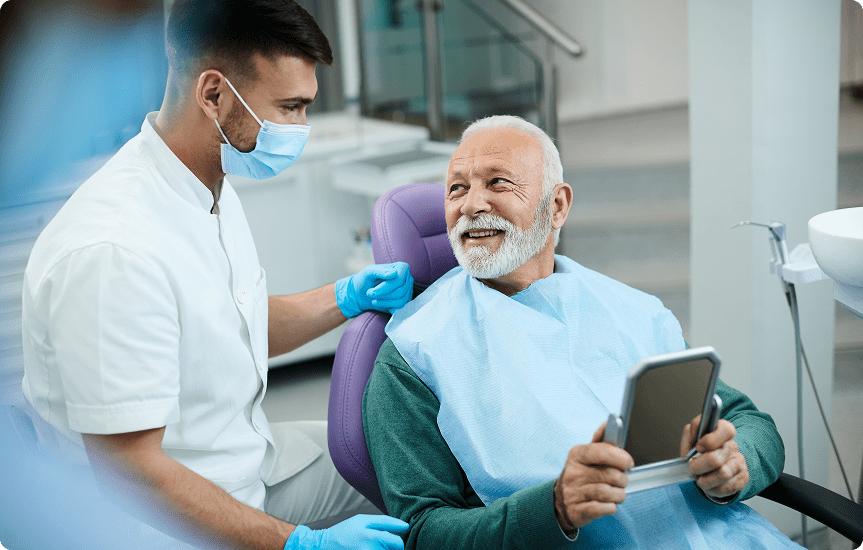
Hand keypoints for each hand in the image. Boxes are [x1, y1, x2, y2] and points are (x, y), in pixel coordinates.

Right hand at [284, 514, 407, 549]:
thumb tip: (404, 526)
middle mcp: (368, 547)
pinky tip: (368, 549)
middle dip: (393, 548)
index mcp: (370, 534)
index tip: (399, 537)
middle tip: (387, 545)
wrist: (323, 546)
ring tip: (371, 546)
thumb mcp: (361, 520)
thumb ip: (383, 522)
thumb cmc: (344, 531)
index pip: (396, 541)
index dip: (399, 541)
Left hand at [335, 262, 412, 317]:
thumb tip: (394, 273)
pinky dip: (387, 307)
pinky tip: (380, 303)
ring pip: (401, 301)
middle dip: (383, 295)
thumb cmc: (365, 279)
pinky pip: (400, 308)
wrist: (361, 293)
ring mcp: (407, 291)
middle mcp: (407, 279)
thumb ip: (381, 270)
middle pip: (400, 291)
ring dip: (384, 302)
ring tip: (373, 300)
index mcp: (401, 267)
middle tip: (370, 294)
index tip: (373, 291)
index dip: (386, 287)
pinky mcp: (404, 302)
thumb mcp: (369, 272)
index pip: (399, 280)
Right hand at [553, 422, 632, 530]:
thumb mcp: (586, 456)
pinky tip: (608, 503)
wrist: (560, 502)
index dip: (620, 457)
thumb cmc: (580, 475)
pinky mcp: (577, 510)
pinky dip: (611, 507)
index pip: (602, 452)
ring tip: (617, 493)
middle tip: (622, 480)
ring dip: (619, 495)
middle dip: (623, 479)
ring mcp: (574, 492)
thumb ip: (600, 441)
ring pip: (609, 493)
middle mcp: (573, 473)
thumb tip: (607, 423)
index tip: (629, 463)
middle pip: (611, 475)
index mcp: (577, 455)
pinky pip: (603, 508)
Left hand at [680, 416, 748, 499]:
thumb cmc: (702, 449)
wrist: (716, 463)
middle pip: (716, 458)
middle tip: (693, 468)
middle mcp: (733, 446)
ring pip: (722, 474)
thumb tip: (691, 445)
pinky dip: (713, 489)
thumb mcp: (692, 436)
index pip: (725, 430)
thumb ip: (690, 435)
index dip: (709, 441)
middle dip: (698, 466)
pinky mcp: (743, 478)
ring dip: (705, 480)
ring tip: (700, 479)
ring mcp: (740, 462)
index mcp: (723, 431)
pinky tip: (709, 485)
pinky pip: (726, 488)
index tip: (698, 447)